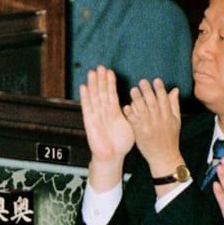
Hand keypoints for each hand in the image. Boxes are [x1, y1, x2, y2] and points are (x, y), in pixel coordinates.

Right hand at [80, 66, 133, 190]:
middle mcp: (104, 111)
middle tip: (100, 67)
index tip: (110, 71)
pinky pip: (87, 107)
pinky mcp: (90, 121)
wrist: (112, 157)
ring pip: (94, 96)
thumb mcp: (131, 125)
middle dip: (101, 80)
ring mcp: (96, 115)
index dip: (110, 83)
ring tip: (92, 72)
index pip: (111, 94)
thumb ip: (133, 113)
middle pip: (101, 92)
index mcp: (114, 112)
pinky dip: (85, 97)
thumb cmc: (121, 143)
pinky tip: (84, 87)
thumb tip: (139, 104)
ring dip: (93, 84)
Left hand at [124, 78, 183, 175]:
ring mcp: (149, 127)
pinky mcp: (140, 133)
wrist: (164, 157)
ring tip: (133, 90)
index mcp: (168, 117)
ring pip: (143, 112)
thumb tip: (174, 89)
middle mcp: (159, 121)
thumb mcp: (176, 121)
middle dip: (148, 92)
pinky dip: (130, 114)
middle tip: (142, 81)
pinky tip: (126, 106)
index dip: (160, 90)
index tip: (156, 80)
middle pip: (153, 104)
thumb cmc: (170, 138)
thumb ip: (174, 104)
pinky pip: (134, 122)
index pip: (164, 101)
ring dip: (138, 101)